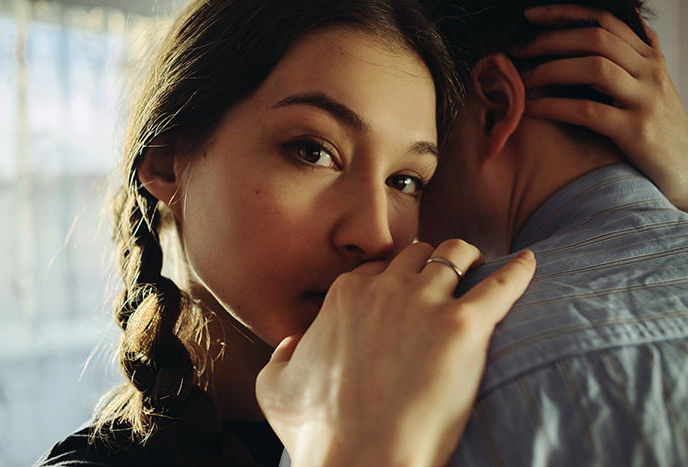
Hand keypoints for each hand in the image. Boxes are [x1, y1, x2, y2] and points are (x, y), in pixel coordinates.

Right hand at [256, 240, 535, 466]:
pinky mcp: (465, 326)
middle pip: (417, 255)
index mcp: (345, 295)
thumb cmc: (320, 432)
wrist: (363, 460)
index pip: (377, 269)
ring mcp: (426, 302)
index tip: (404, 296)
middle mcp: (385, 288)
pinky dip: (519, 270)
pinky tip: (530, 262)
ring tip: (480, 268)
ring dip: (468, 258)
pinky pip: (502, 282)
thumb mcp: (276, 390)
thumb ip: (279, 357)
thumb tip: (291, 343)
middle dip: (429, 264)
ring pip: (456, 254)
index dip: (392, 281)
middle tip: (444, 282)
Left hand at [514, 4, 687, 209]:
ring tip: (521, 79)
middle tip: (517, 50)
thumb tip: (587, 41)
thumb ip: (626, 63)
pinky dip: (554, 106)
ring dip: (550, 70)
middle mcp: (650, 72)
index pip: (606, 20)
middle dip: (550, 40)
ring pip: (594, 68)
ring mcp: (645, 100)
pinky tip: (531, 108)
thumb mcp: (647, 88)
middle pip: (596, 38)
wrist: (686, 171)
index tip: (532, 15)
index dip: (566, 13)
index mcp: (649, 57)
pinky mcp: (636, 131)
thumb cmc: (657, 131)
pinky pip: (588, 111)